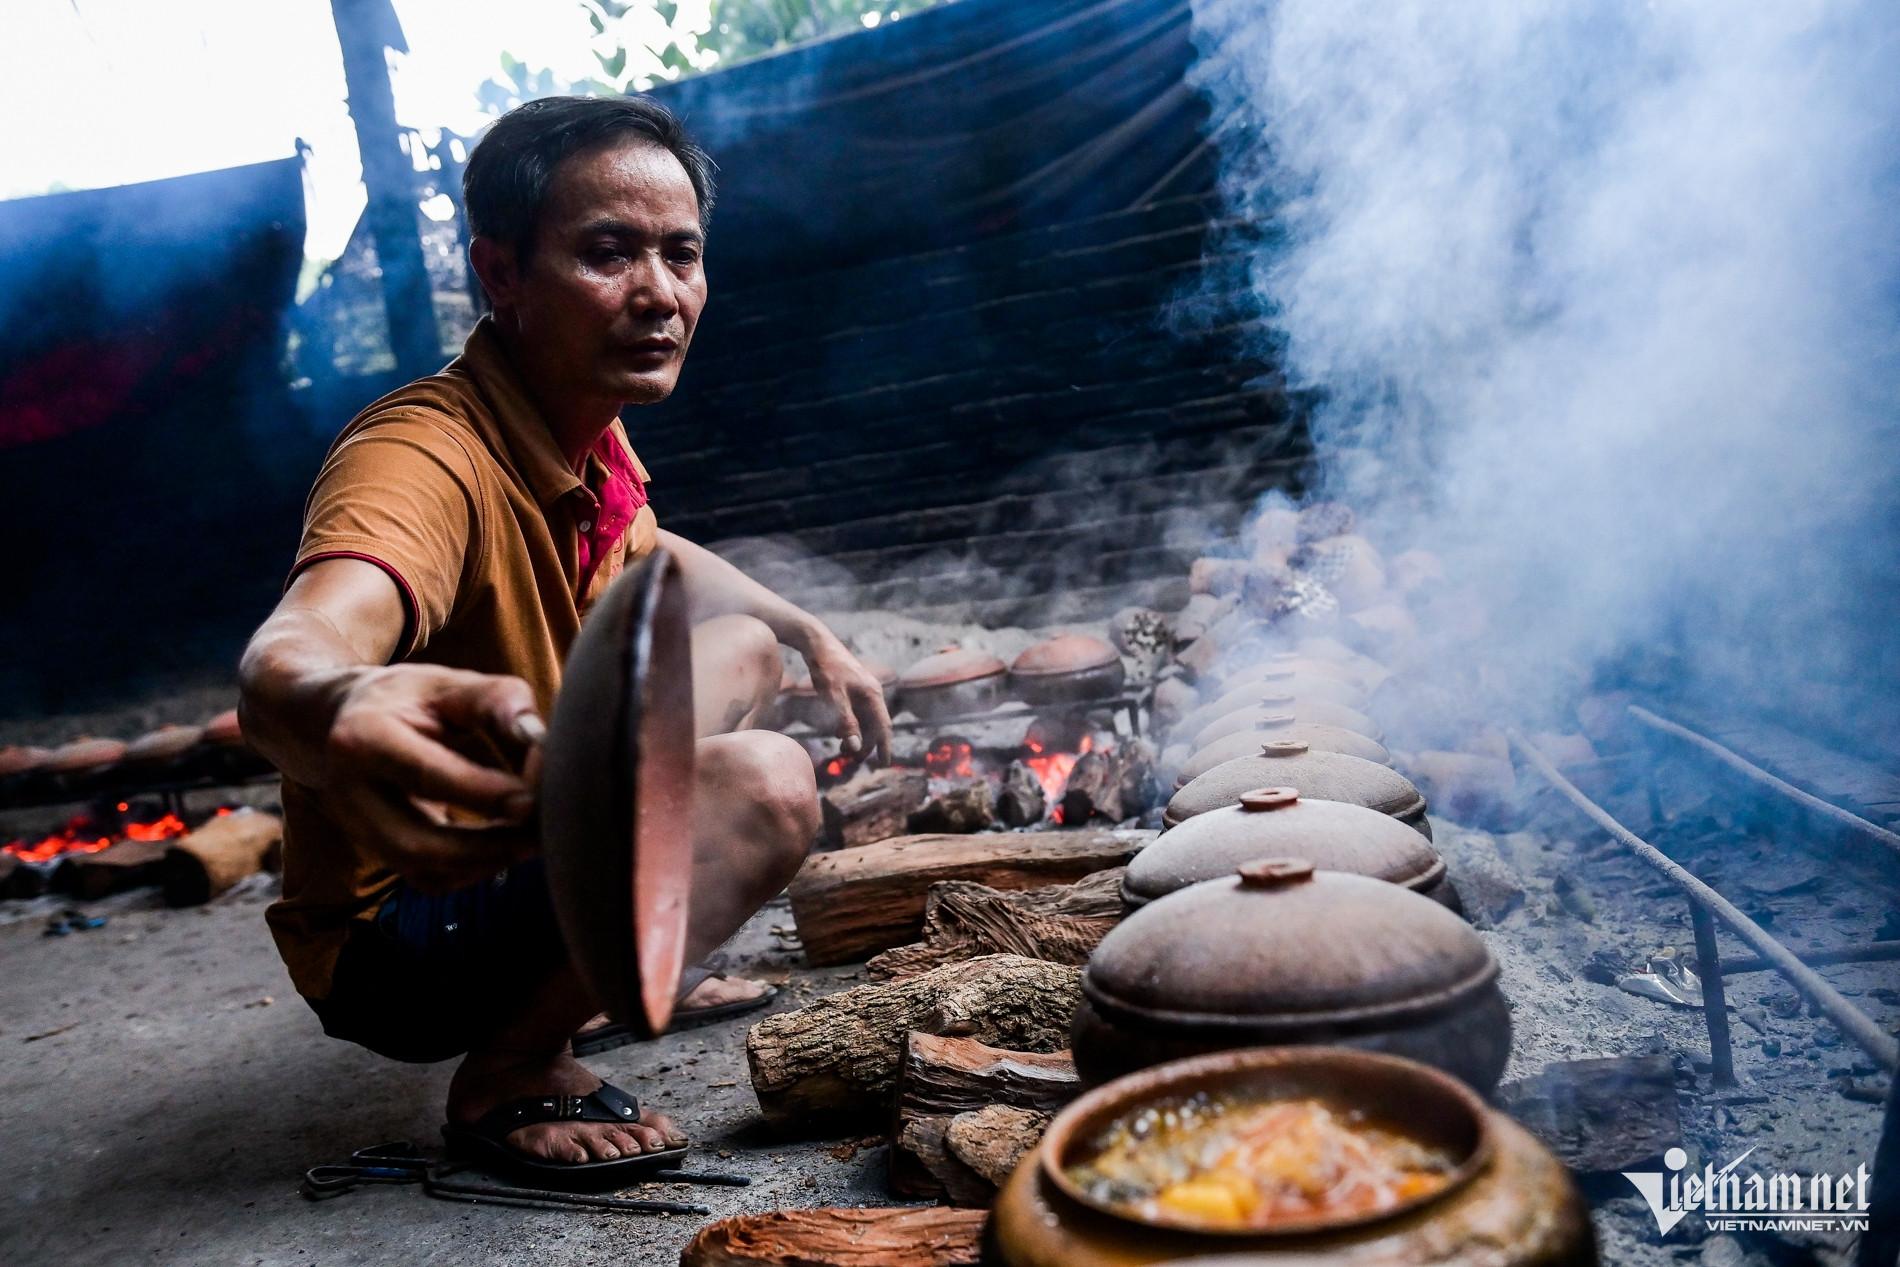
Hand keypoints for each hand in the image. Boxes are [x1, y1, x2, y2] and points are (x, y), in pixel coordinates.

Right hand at [322, 664, 544, 891]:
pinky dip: (475, 870)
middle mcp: (348, 793)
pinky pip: (429, 880)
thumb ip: (494, 700)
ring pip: (424, 871)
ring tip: (534, 837)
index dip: (484, 793)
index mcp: (362, 738)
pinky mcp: (377, 853)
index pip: (426, 776)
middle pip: (417, 843)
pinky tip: (507, 845)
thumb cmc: (403, 700)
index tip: (534, 799)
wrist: (330, 724)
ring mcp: (358, 831)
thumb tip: (538, 737)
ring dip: (487, 862)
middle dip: (488, 845)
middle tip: (542, 828)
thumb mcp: (444, 682)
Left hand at [800, 628, 892, 766]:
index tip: (883, 765)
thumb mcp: (834, 697)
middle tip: (855, 760)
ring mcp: (863, 690)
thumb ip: (846, 722)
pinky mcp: (852, 687)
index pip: (884, 727)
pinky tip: (839, 731)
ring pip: (865, 719)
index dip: (884, 747)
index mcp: (873, 695)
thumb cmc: (826, 668)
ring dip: (858, 735)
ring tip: (845, 749)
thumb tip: (856, 747)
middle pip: (875, 725)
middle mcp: (872, 693)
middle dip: (868, 744)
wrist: (817, 642)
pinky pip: (857, 711)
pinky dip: (851, 724)